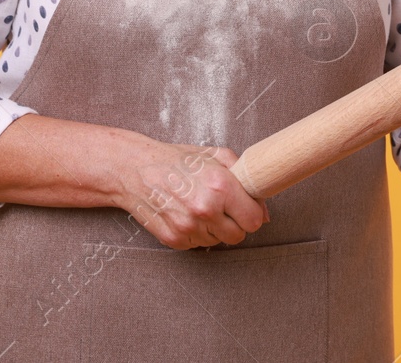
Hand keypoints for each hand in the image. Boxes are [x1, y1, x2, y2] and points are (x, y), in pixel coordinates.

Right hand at [106, 136, 269, 250]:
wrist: (136, 169)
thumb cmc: (177, 160)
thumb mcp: (216, 156)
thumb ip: (246, 178)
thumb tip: (264, 212)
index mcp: (220, 186)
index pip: (254, 219)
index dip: (253, 214)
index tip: (247, 208)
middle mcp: (205, 209)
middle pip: (239, 235)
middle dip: (236, 223)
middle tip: (225, 209)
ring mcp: (188, 227)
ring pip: (219, 242)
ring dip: (215, 229)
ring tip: (201, 207)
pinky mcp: (174, 239)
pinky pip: (198, 245)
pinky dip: (197, 234)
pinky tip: (187, 215)